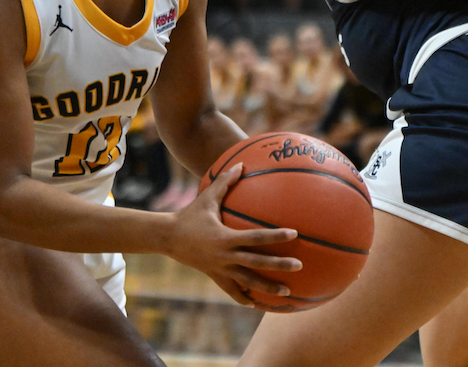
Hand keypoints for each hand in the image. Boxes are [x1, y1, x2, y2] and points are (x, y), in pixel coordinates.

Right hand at [168, 163, 300, 305]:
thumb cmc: (189, 214)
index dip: (275, 236)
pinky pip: (231, 290)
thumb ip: (225, 181)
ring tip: (286, 292)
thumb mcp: (207, 197)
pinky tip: (255, 304)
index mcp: (225, 237)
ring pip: (247, 282)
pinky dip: (243, 298)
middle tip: (299, 266)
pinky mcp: (214, 276)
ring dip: (267, 288)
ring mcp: (220, 268)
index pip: (255, 237)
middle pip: (256, 263)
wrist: (168, 237)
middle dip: (278, 266)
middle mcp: (225, 255)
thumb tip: (241, 164)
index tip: (294, 234)